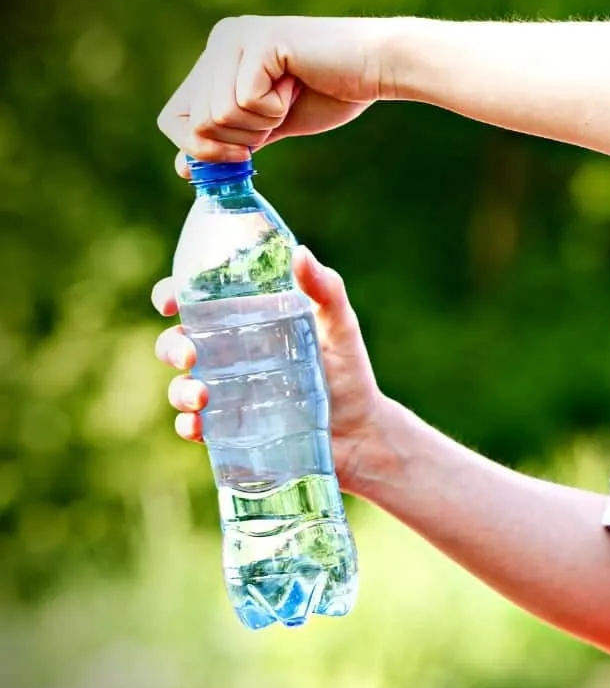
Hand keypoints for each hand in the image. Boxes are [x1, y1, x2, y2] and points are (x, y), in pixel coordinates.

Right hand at [153, 247, 385, 494]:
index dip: (173, 295)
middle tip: (189, 355)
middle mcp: (230, 356)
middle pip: (179, 343)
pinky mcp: (232, 429)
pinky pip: (197, 426)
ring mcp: (228, 394)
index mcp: (248, 322)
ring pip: (181, 386)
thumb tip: (300, 253)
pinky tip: (198, 426)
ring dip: (179, 390)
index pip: (198, 302)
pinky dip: (189, 425)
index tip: (169, 302)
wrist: (362, 434)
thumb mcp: (341, 328)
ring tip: (200, 396)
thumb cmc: (350, 374)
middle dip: (172, 346)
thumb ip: (327, 291)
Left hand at [157, 15, 397, 170]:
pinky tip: (296, 85)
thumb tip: (185, 170)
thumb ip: (230, 142)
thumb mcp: (270, 126)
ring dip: (263, 122)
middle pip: (196, 123)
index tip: (244, 153)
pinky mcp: (258, 41)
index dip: (203, 149)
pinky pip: (245, 101)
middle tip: (278, 113)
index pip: (173, 119)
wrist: (377, 68)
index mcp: (216, 59)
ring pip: (218, 115)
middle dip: (241, 138)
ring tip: (289, 95)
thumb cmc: (330, 94)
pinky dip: (275, 108)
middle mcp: (219, 41)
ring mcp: (235, 38)